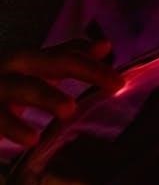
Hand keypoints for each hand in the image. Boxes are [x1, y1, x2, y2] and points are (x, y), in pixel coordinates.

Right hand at [0, 39, 123, 146]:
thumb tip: (105, 45)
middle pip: (48, 62)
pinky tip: (32, 139)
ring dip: (45, 95)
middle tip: (112, 84)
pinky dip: (13, 126)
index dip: (93, 65)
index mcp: (26, 62)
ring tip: (70, 109)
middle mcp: (10, 68)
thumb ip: (64, 58)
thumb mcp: (33, 72)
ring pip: (20, 87)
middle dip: (82, 70)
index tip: (122, 81)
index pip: (64, 56)